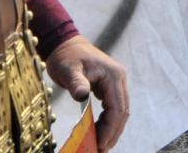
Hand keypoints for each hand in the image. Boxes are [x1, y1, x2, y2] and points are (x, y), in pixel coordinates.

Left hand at [46, 35, 129, 151]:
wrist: (65, 44)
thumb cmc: (66, 57)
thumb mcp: (69, 69)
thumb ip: (76, 83)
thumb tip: (82, 96)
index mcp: (113, 75)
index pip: (117, 108)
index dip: (110, 128)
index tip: (99, 143)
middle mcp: (118, 79)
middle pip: (122, 112)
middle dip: (112, 133)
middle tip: (100, 149)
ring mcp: (116, 82)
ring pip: (120, 111)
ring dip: (112, 129)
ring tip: (99, 145)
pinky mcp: (109, 86)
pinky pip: (113, 107)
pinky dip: (108, 121)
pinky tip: (98, 131)